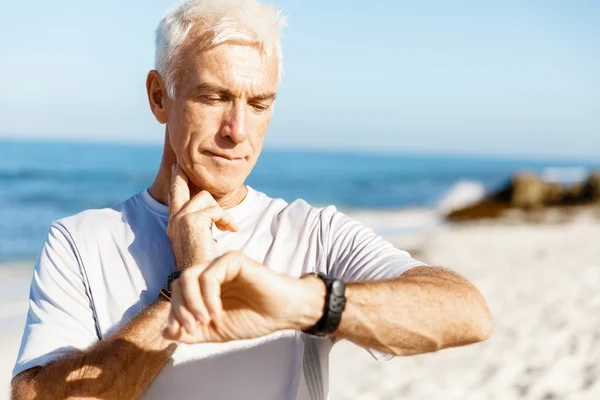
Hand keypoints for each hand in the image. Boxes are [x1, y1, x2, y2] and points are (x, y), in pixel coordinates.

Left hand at [163, 251, 325, 342]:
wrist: (282, 314)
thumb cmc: (253, 319)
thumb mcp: (215, 332)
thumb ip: (191, 332)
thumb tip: (164, 332)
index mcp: (204, 286)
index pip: (177, 293)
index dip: (174, 313)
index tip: (183, 334)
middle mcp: (210, 271)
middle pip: (179, 283)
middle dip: (180, 308)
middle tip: (193, 328)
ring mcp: (221, 264)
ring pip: (189, 276)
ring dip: (191, 303)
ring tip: (205, 321)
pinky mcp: (233, 260)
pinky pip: (208, 276)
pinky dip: (207, 297)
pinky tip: (217, 312)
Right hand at [167, 163, 238, 270]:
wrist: (199, 281)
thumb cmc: (205, 264)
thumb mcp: (201, 239)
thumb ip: (202, 223)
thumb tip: (210, 206)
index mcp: (174, 223)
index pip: (175, 196)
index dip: (177, 180)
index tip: (178, 167)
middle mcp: (173, 219)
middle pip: (179, 186)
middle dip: (181, 173)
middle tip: (179, 163)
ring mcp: (179, 219)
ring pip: (205, 196)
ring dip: (221, 211)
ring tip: (228, 226)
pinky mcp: (190, 221)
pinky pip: (215, 209)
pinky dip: (226, 218)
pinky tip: (231, 229)